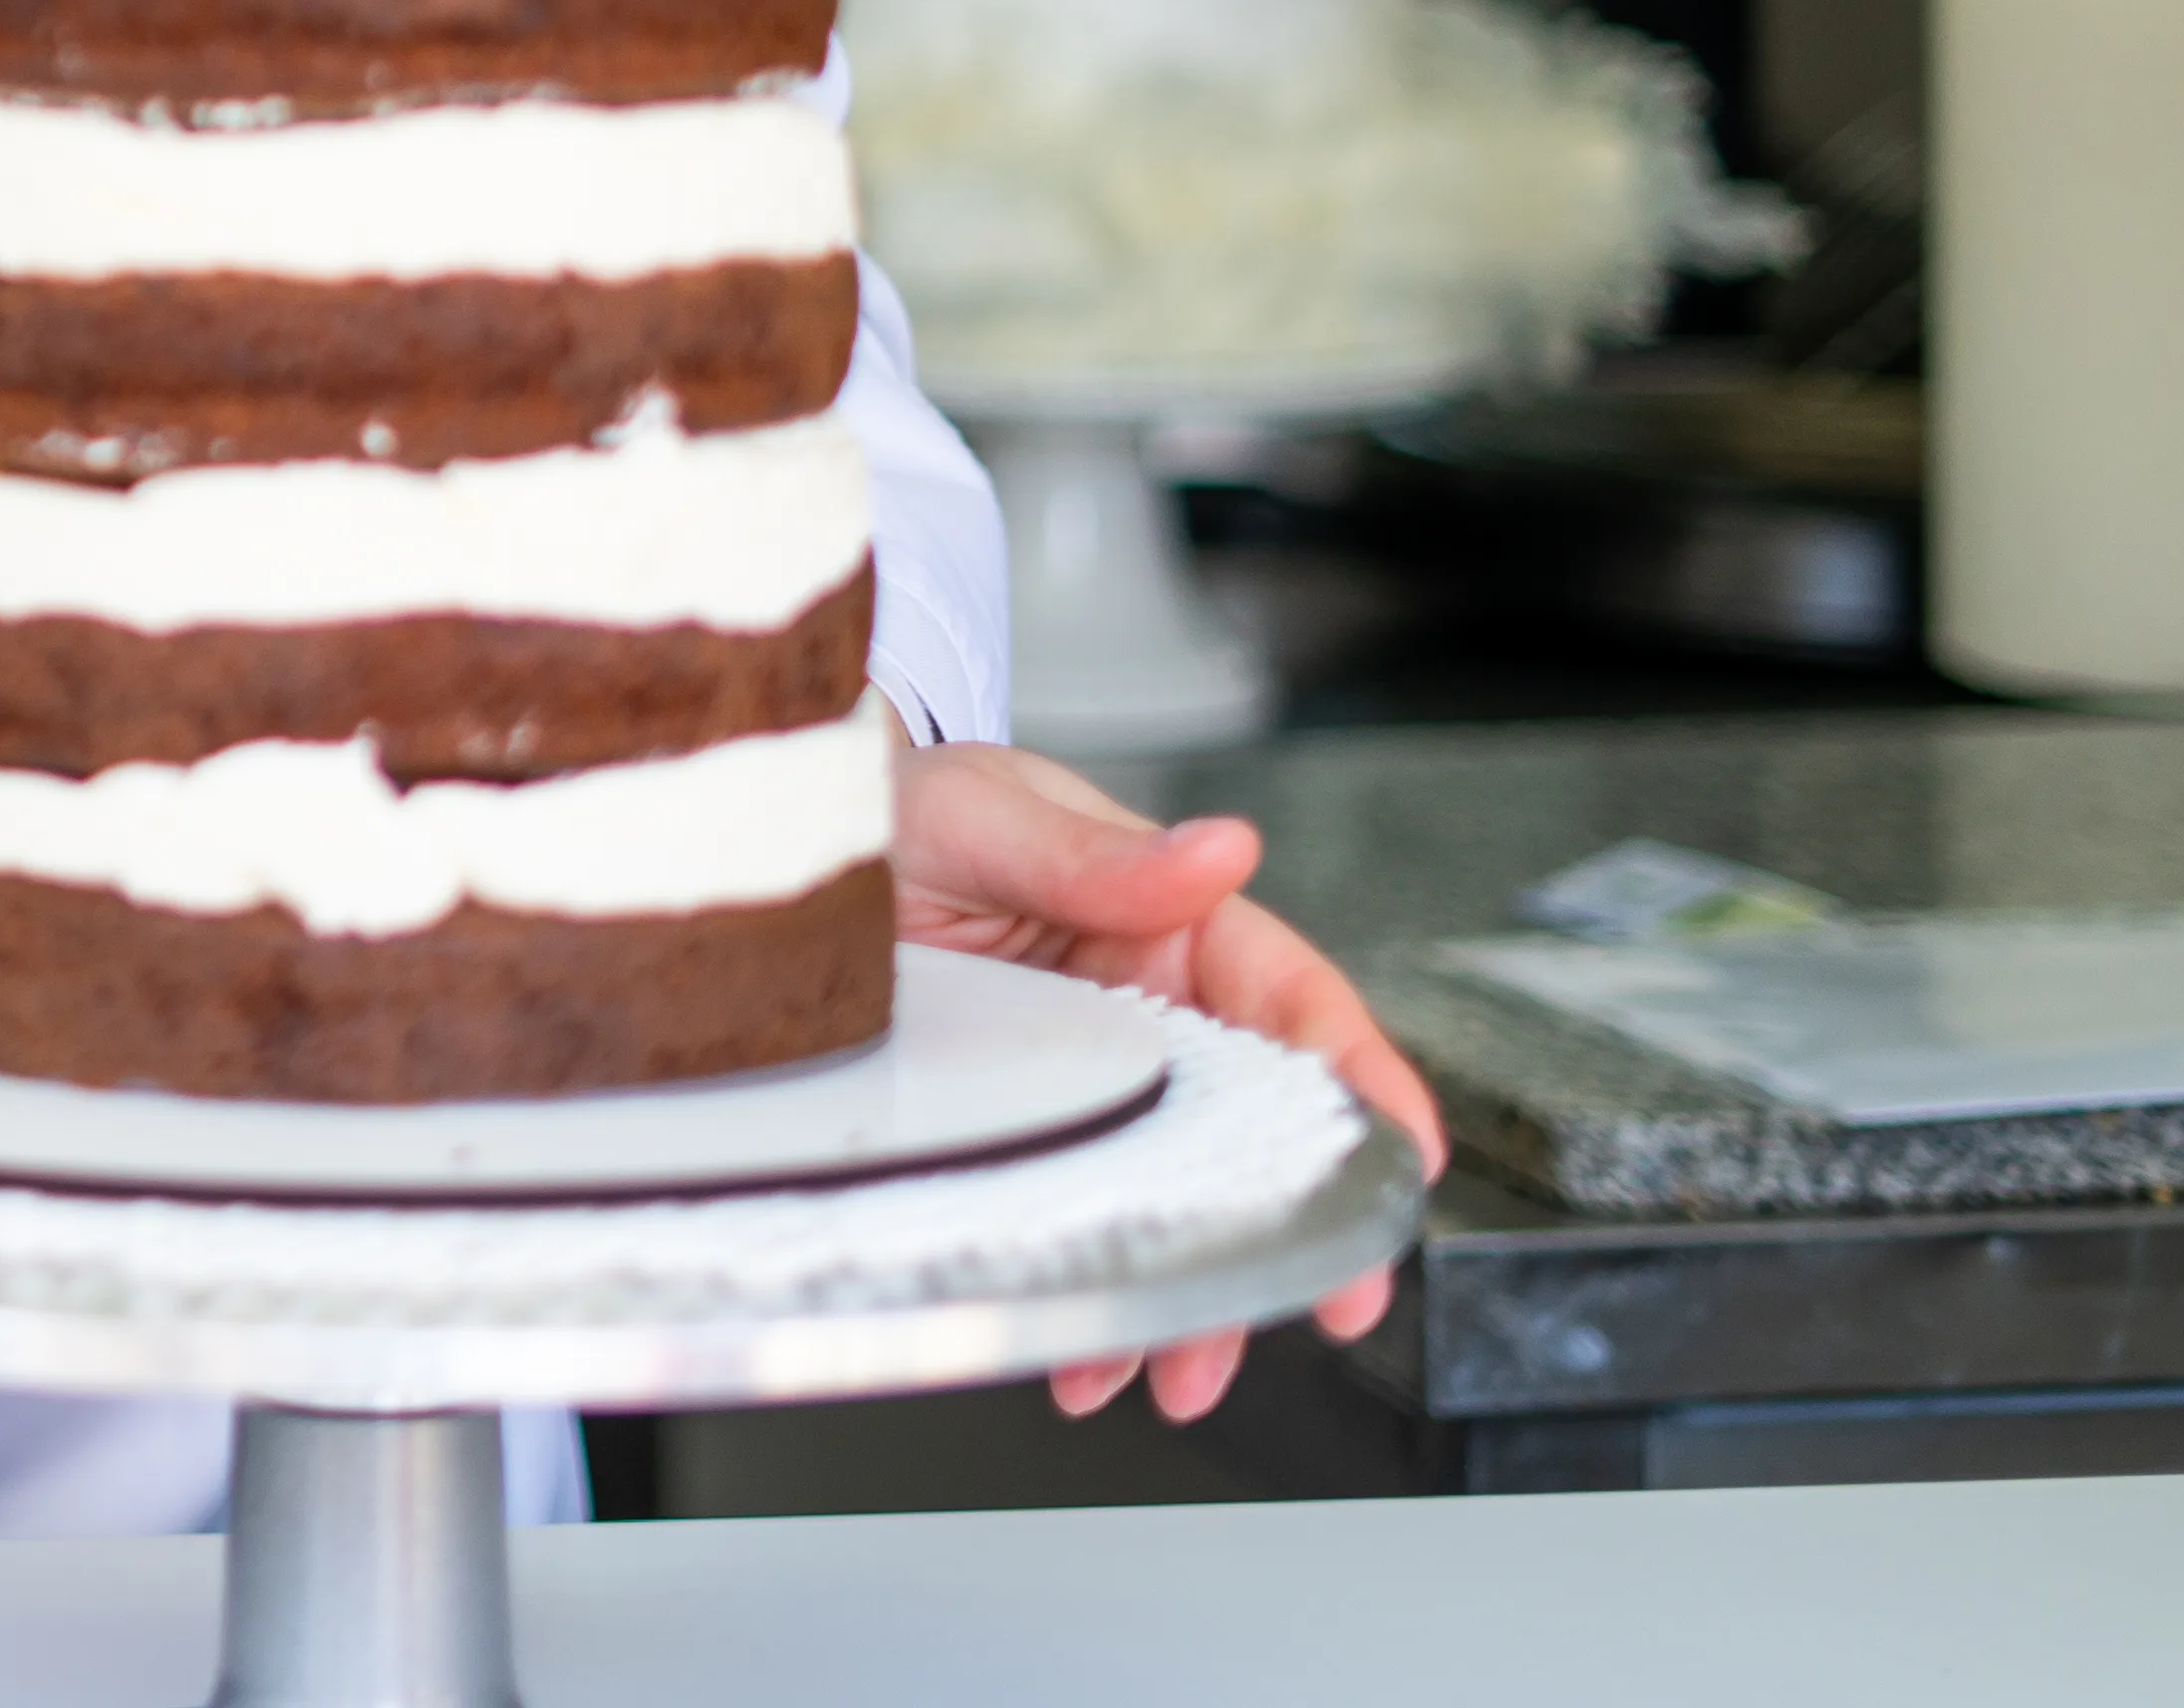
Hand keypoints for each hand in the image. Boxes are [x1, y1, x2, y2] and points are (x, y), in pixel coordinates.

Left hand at [887, 736, 1449, 1426]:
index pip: (1293, 1003)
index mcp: (1167, 920)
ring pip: (1175, 1201)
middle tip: (1329, 1308)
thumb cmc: (899, 806)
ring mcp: (1091, 1081)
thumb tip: (1220, 848)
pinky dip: (1095, 1295)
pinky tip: (1090, 1361)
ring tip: (1183, 1377)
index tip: (1404, 1157)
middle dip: (1292, 1229)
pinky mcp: (1028, 1135)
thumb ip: (1096, 854)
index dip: (1362, 1081)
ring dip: (1190, 1295)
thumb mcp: (985, 816)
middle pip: (1251, 1132)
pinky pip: (1085, 1223)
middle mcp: (1146, 1010)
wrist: (780, 854)